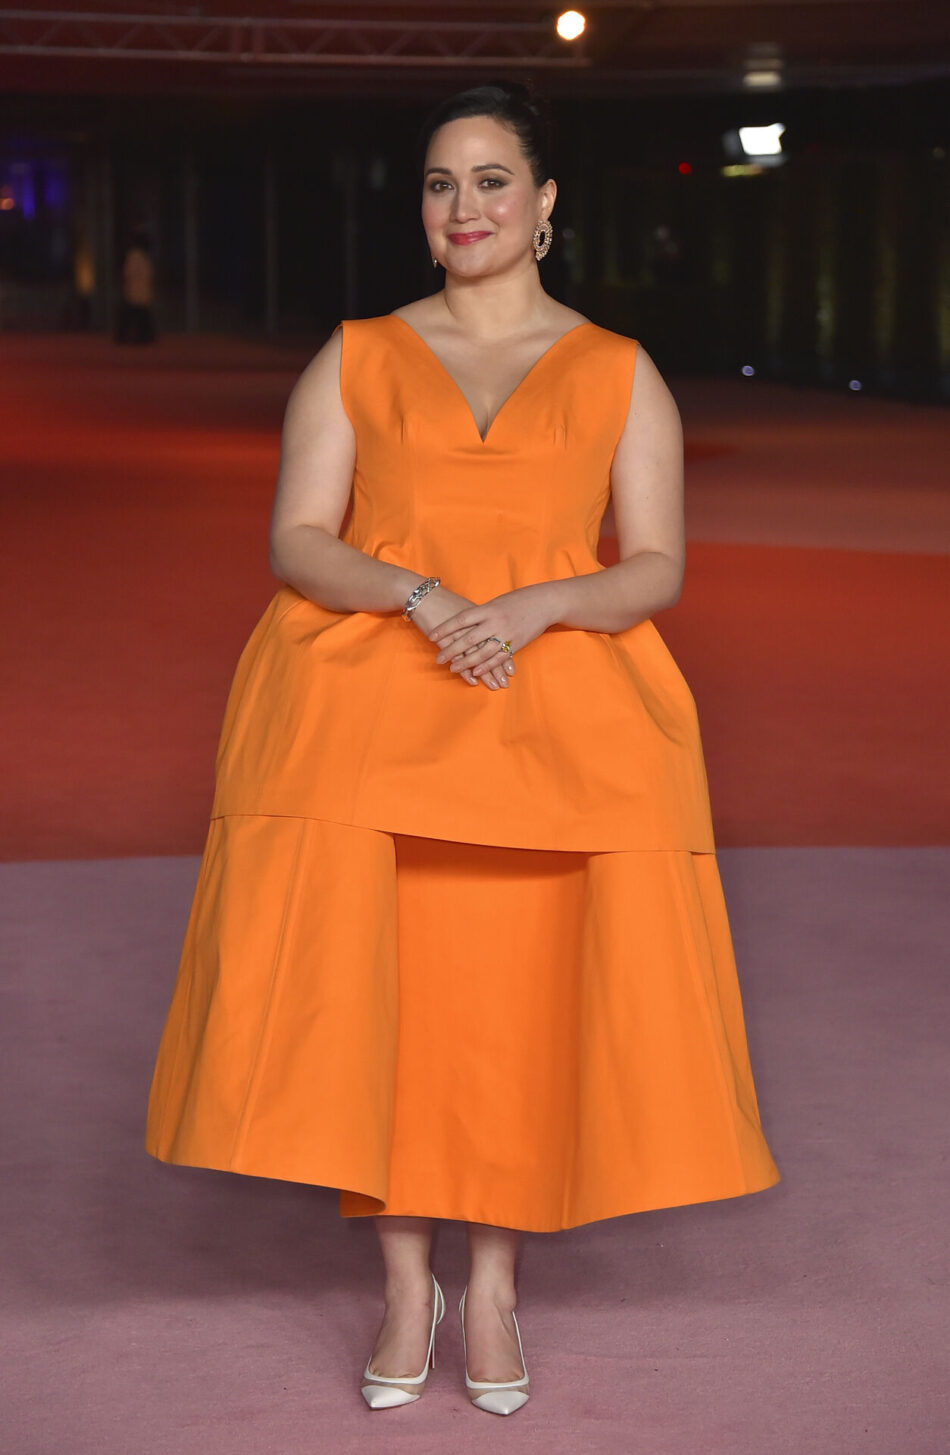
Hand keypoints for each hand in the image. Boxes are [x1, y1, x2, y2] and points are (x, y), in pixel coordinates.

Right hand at [408, 586, 510, 689]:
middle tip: (504, 684)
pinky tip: (473, 681)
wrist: (424, 595)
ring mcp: (463, 633)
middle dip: (499, 669)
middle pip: (491, 650)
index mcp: (484, 616)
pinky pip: (459, 658)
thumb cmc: (446, 601)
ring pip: (478, 656)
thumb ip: (479, 619)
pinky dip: (467, 671)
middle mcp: (476, 625)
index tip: (511, 672)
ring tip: (494, 687)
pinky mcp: (448, 640)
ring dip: (487, 674)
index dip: (506, 657)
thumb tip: (488, 630)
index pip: (500, 640)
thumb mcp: (468, 607)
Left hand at [427, 584, 555, 680]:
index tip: (432, 636)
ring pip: (482, 652)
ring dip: (466, 662)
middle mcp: (495, 622)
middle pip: (468, 639)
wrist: (545, 602)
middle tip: (438, 659)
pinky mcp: (516, 644)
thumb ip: (482, 614)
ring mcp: (506, 634)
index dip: (445, 629)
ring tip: (453, 668)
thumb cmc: (518, 600)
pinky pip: (498, 658)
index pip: (461, 620)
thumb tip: (463, 623)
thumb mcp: (497, 602)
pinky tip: (475, 672)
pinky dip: (486, 666)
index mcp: (488, 609)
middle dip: (451, 650)